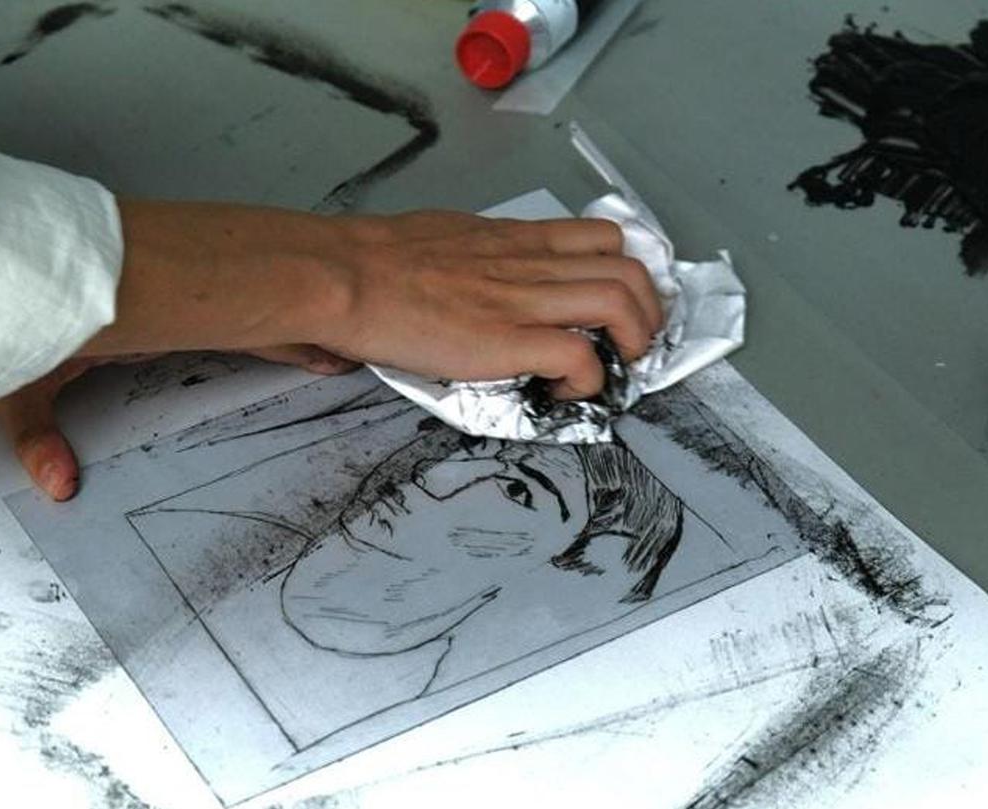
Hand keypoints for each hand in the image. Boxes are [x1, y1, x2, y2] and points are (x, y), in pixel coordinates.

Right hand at [3, 200, 662, 500]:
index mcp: (509, 238)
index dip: (624, 269)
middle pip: (627, 266)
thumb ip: (445, 263)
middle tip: (636, 343)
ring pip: (621, 302)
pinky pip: (580, 358)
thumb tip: (432, 295)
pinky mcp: (509, 340)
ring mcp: (523, 298)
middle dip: (649, 309)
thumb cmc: (364, 262)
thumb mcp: (427, 242)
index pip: (597, 235)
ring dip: (635, 341)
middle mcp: (528, 260)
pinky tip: (568, 394)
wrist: (339, 275)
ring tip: (620, 370)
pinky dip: (589, 380)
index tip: (621, 301)